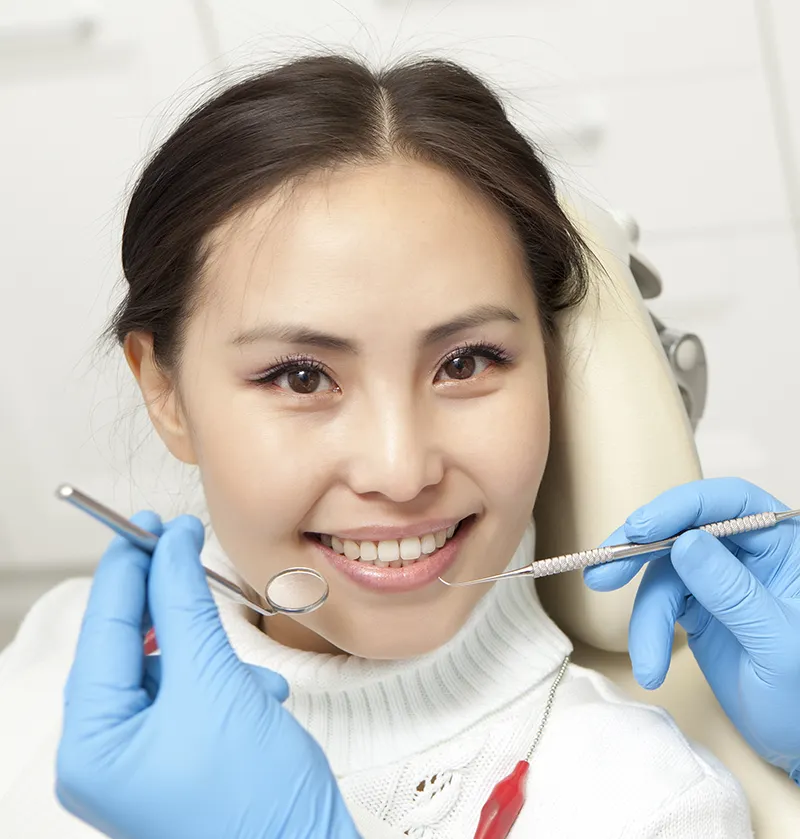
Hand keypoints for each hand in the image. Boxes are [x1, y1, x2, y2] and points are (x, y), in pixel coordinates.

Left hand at [57, 513, 359, 838]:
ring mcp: (143, 757)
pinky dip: (224, 679)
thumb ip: (185, 607)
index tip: (146, 522)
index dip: (127, 568)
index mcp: (92, 745)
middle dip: (165, 602)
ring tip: (242, 668)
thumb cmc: (254, 800)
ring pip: (165, 667)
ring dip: (206, 649)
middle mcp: (107, 754)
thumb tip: (169, 548)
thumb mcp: (214, 684)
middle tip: (178, 543)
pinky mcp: (180, 755)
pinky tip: (255, 695)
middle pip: (128, 647)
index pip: (103, 631)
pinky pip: (192, 691)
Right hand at [584, 478, 799, 780]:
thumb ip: (733, 591)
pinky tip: (650, 664)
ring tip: (644, 658)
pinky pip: (659, 604)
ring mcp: (718, 579)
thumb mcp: (776, 642)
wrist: (799, 742)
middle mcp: (746, 553)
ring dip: (644, 615)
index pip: (729, 503)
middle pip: (682, 528)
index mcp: (781, 545)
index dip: (682, 506)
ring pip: (662, 574)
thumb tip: (685, 544)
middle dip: (639, 552)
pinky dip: (647, 632)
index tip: (641, 528)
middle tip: (603, 571)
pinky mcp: (696, 606)